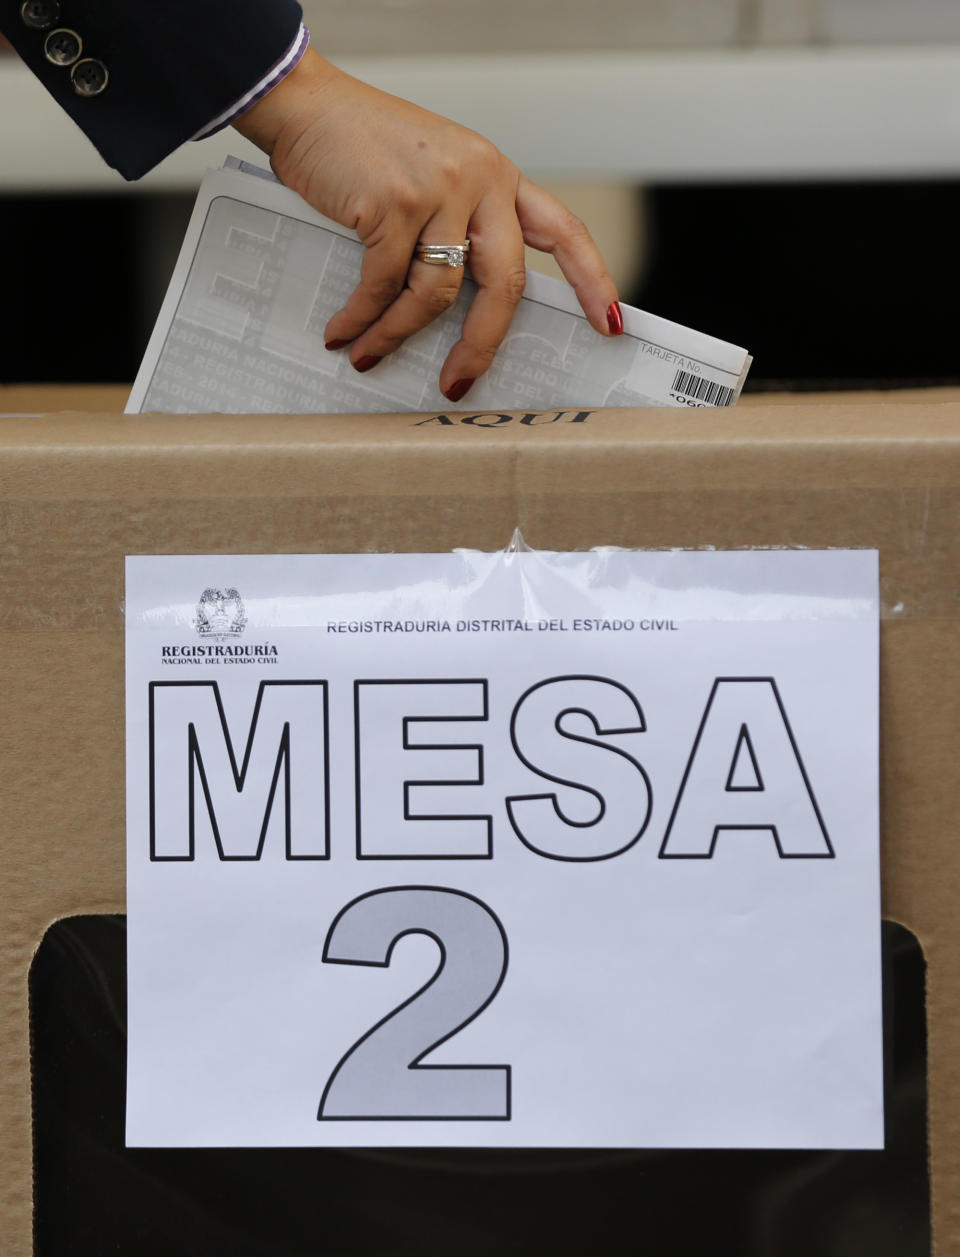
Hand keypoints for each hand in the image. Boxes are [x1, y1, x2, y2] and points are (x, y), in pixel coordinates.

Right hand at [234, 49, 621, 402]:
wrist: (304, 104)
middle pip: (505, 284)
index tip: (608, 324)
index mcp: (498, 177)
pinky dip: (362, 319)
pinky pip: (384, 285)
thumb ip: (456, 225)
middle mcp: (480, 181)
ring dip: (397, 335)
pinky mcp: (394, 204)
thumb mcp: (433, 174)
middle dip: (482, 344)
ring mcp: (440, 190)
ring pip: (438, 293)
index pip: (562, 231)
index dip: (591, 280)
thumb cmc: (364, 146)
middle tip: (460, 381)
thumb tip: (456, 308)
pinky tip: (345, 333)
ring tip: (369, 355)